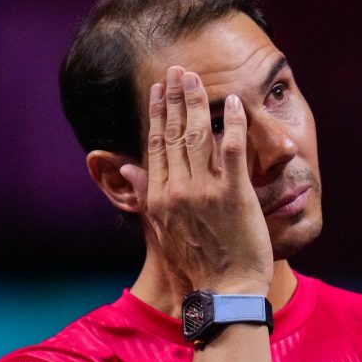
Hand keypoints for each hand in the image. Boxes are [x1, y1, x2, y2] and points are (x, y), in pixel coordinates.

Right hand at [120, 66, 273, 294]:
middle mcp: (178, 189)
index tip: (158, 90)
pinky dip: (232, 124)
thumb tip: (128, 168)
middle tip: (177, 71)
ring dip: (195, 102)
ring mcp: (205, 191)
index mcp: (160, 196)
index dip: (156, 114)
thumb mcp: (162, 229)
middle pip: (173, 133)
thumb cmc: (196, 262)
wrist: (225, 290)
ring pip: (197, 135)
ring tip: (195, 78)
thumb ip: (147, 194)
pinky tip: (233, 101)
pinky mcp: (233, 194)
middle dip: (174, 98)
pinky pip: (232, 151)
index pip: (156, 144)